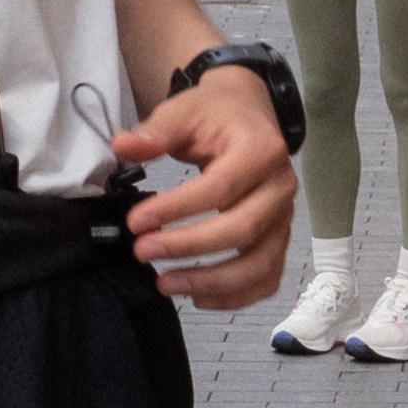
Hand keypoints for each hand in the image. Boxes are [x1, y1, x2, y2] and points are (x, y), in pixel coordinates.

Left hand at [112, 67, 296, 308]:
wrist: (248, 114)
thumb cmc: (217, 115)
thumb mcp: (185, 110)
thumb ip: (155, 132)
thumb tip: (123, 147)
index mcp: (262, 151)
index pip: (221, 188)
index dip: (177, 210)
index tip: (137, 221)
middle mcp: (280, 187)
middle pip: (242, 230)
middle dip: (189, 247)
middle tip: (143, 252)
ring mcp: (283, 217)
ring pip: (259, 264)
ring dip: (211, 282)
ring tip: (164, 283)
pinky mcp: (278, 239)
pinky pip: (266, 278)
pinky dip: (235, 296)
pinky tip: (197, 296)